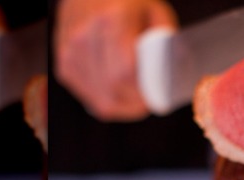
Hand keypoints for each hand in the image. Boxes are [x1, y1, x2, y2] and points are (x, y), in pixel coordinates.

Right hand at [55, 0, 176, 120]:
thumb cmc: (125, 2)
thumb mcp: (155, 13)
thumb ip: (168, 42)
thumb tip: (179, 74)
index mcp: (112, 20)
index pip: (126, 72)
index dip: (145, 92)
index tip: (159, 98)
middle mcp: (85, 37)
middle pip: (114, 90)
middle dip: (137, 104)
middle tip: (151, 101)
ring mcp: (70, 53)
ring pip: (102, 100)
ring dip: (124, 106)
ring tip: (137, 97)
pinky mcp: (64, 66)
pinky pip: (90, 98)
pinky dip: (109, 101)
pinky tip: (119, 92)